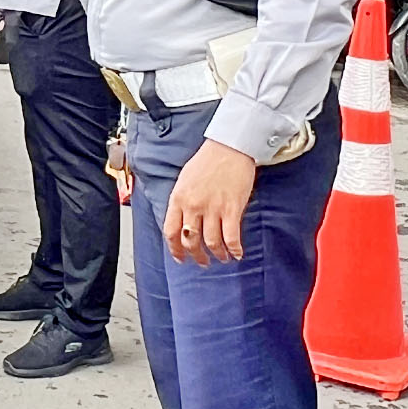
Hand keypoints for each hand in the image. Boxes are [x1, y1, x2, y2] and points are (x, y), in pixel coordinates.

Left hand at [162, 140, 256, 264]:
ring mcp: (212, 208)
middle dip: (196, 256)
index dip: (175, 249)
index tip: (180, 258)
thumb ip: (181, 201)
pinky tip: (237, 254)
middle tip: (202, 261)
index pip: (171, 232)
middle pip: (190, 241)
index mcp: (178, 198)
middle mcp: (193, 206)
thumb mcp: (185, 180)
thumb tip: (182, 221)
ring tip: (221, 258)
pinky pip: (231, 237)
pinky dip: (234, 250)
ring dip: (217, 254)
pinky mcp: (232, 209)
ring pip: (211, 242)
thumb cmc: (207, 160)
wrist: (230, 146)